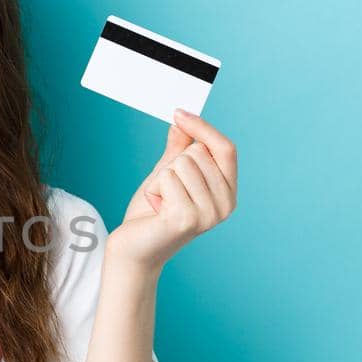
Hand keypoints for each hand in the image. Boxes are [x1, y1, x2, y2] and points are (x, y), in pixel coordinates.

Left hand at [106, 108, 237, 273]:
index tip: (179, 113)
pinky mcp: (187, 219)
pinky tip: (155, 209)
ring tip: (160, 202)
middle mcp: (225, 206)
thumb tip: (182, 121)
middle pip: (199, 153)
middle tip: (165, 193)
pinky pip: (168, 178)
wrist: (133, 248)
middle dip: (172, 165)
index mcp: (228, 193)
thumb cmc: (151, 213)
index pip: (226, 149)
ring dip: (161, 180)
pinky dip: (154, 189)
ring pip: (181, 164)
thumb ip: (179, 149)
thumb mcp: (167, 174)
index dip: (203, 128)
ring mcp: (208, 214)